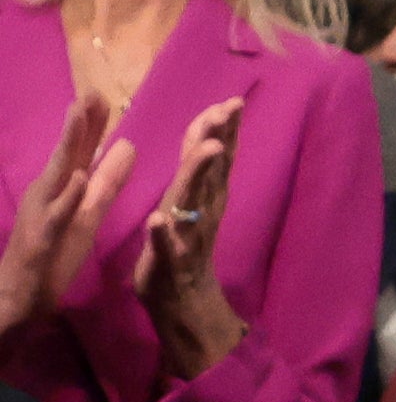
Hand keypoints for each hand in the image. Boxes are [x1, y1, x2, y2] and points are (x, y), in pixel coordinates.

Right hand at [0, 92, 135, 345]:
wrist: (21, 298)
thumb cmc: (54, 254)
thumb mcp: (89, 213)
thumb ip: (107, 181)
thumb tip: (126, 146)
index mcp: (63, 188)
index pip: (80, 150)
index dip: (91, 123)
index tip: (101, 91)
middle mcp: (50, 194)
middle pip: (67, 154)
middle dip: (78, 123)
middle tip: (89, 91)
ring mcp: (43, 215)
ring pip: (58, 176)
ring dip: (68, 146)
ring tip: (79, 116)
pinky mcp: (42, 239)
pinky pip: (58, 215)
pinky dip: (68, 195)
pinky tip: (78, 177)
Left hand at [133, 96, 246, 381]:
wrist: (181, 300)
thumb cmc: (181, 246)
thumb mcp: (191, 203)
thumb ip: (198, 168)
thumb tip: (210, 130)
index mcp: (203, 196)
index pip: (214, 155)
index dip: (220, 128)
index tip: (230, 101)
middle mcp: (202, 210)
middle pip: (211, 169)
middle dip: (219, 138)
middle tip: (229, 110)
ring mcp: (188, 236)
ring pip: (194, 201)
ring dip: (201, 175)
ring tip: (208, 150)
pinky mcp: (169, 263)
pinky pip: (166, 247)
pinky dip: (163, 233)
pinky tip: (158, 219)